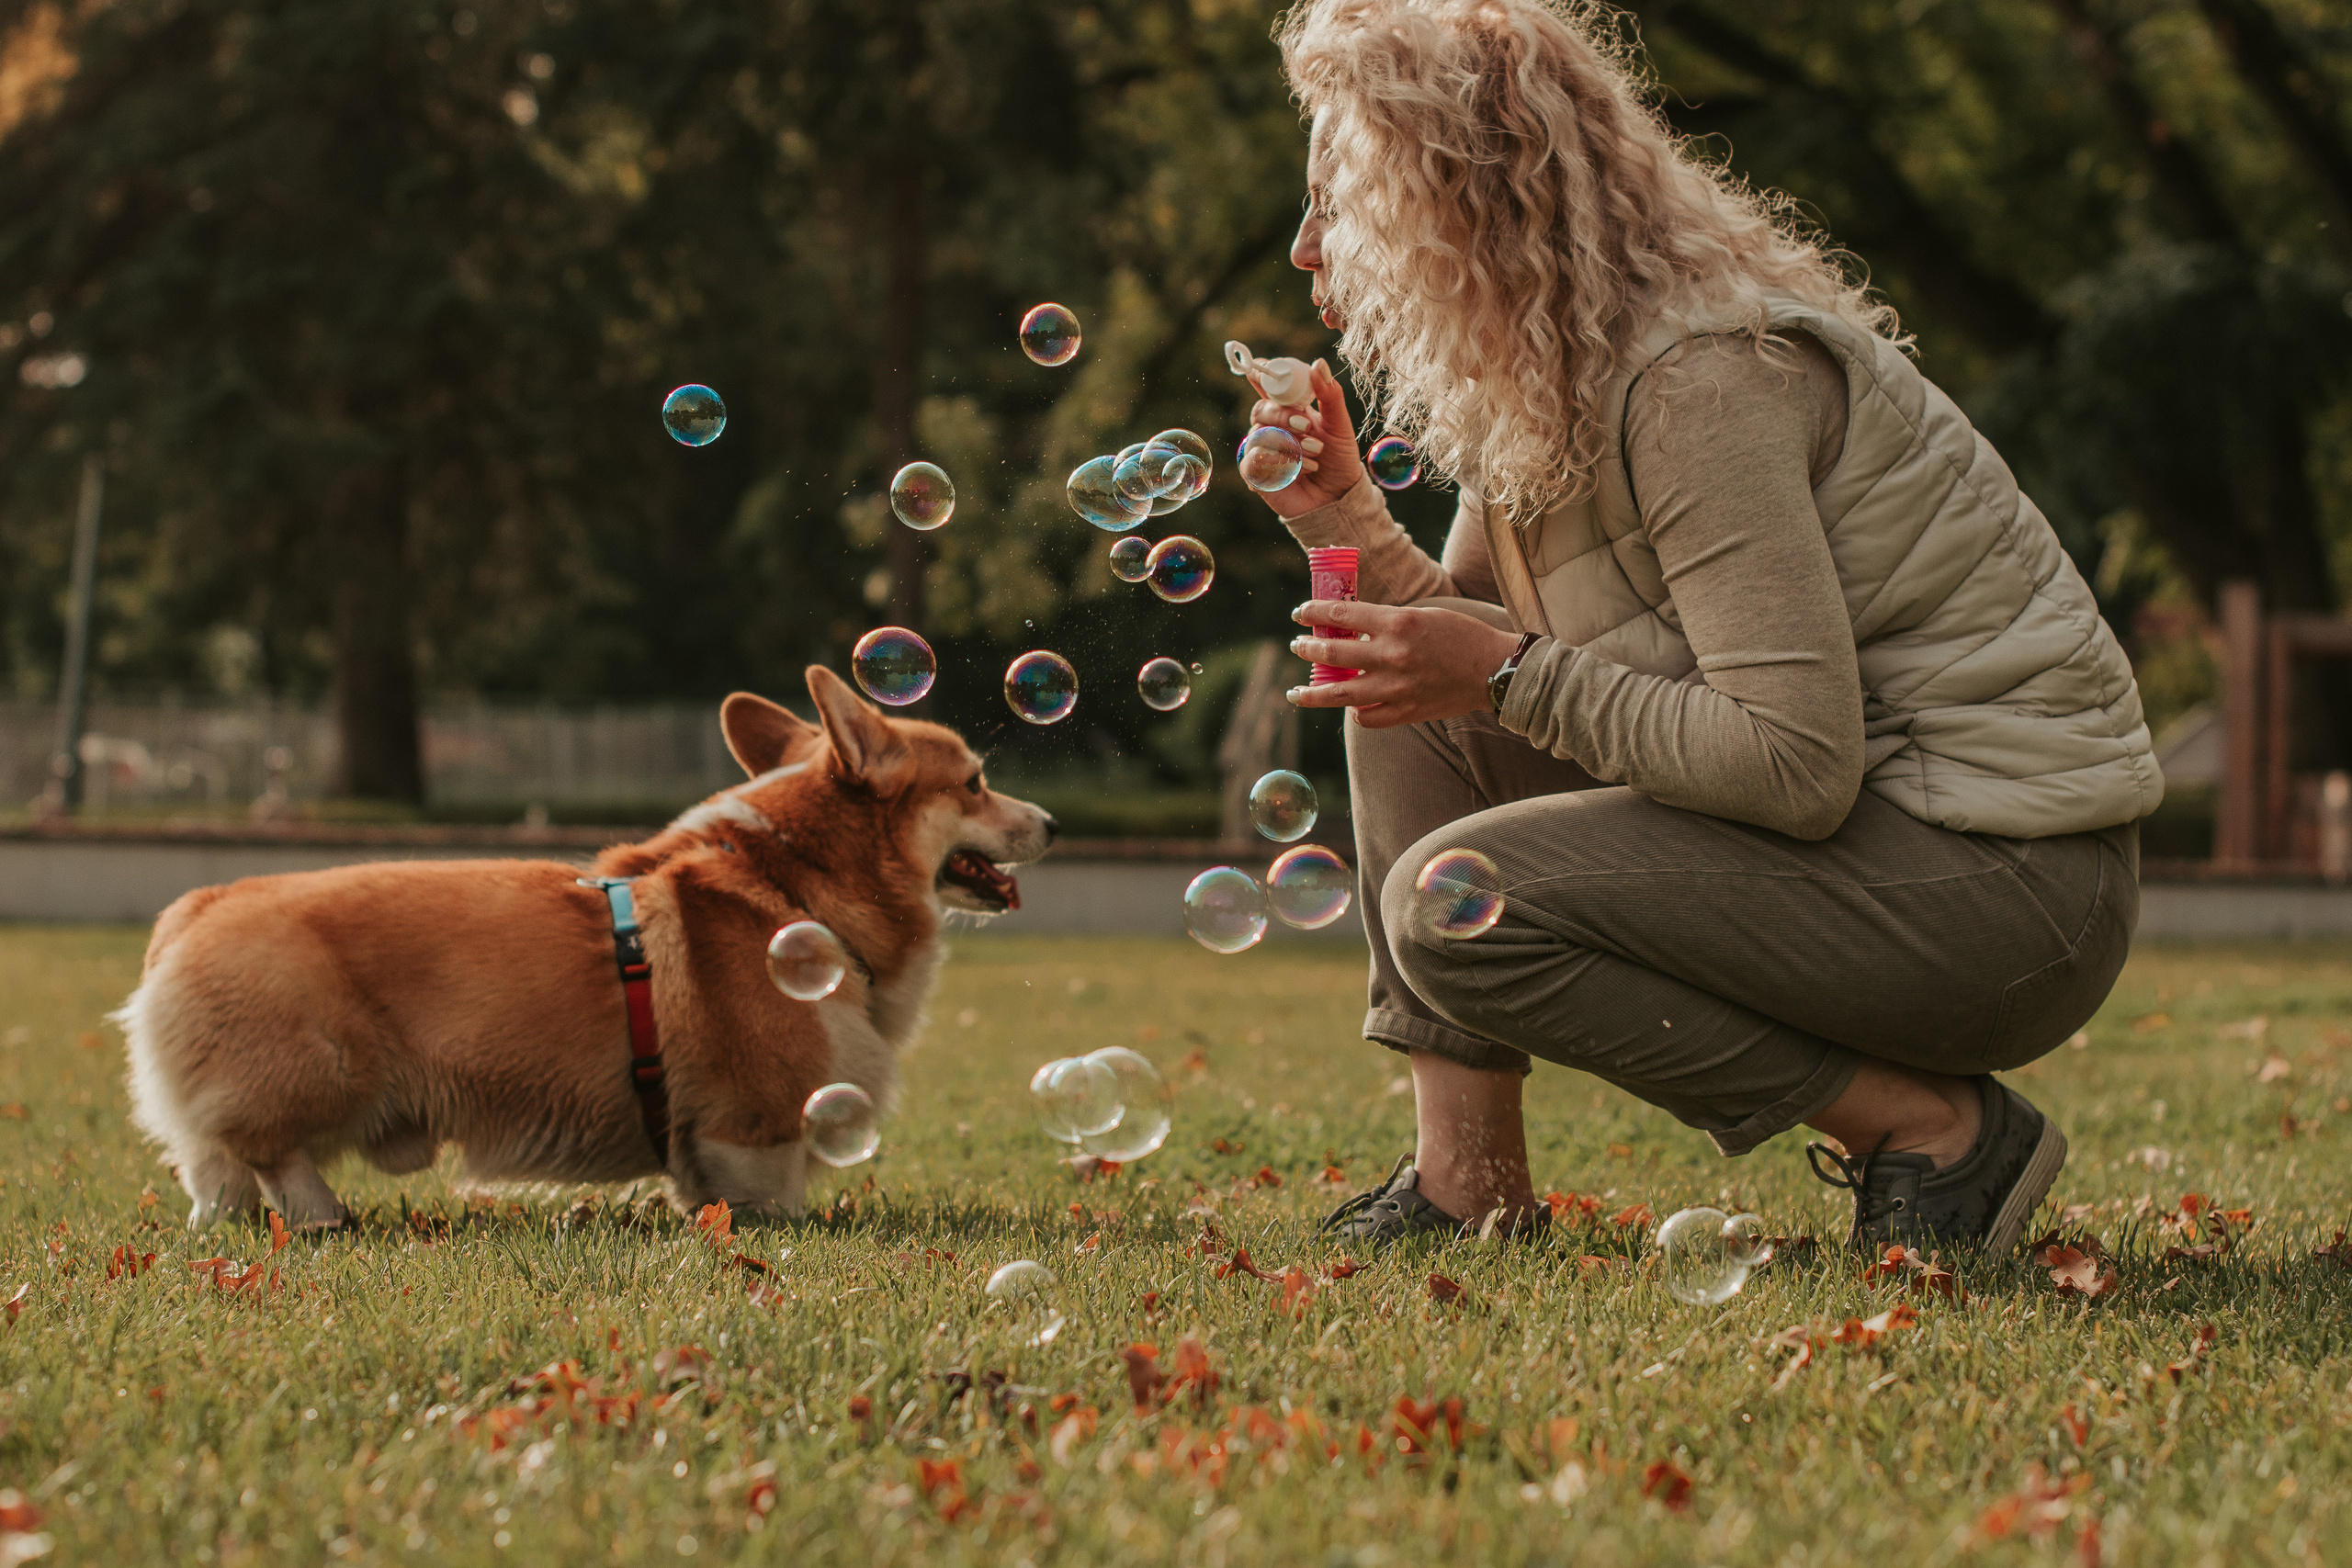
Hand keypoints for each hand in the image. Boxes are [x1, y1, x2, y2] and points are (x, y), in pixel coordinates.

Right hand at [1246, 358, 1363, 519]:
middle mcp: (1272, 427)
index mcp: (1290, 410)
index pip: (1269, 387)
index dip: (1261, 374)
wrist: (1339, 498)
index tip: (1260, 364)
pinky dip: (1277, 463)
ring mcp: (1261, 450)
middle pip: (1261, 409)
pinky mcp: (1255, 474)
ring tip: (1315, 457)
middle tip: (1307, 426)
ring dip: (1290, 445)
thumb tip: (1319, 363)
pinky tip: (1296, 471)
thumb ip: (1330, 395)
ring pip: (1259, 435)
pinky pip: (1251, 460)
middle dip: (1284, 416)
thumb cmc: (1339, 461)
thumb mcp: (1340, 425)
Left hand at [1285, 600, 1524, 727]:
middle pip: (1333, 655)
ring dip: (1312, 693)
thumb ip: (1387, 622)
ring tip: (1296, 692)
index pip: (1341, 615)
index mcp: (1398, 622)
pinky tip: (1350, 706)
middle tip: (1297, 646)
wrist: (1495, 670)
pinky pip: (1367, 718)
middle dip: (1308, 649)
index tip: (1300, 614)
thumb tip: (1350, 628)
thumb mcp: (1423, 615)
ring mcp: (1397, 688)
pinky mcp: (1406, 712)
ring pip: (1340, 695)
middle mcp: (1393, 655)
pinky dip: (1355, 712)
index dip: (1314, 613)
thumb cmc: (1461, 636)